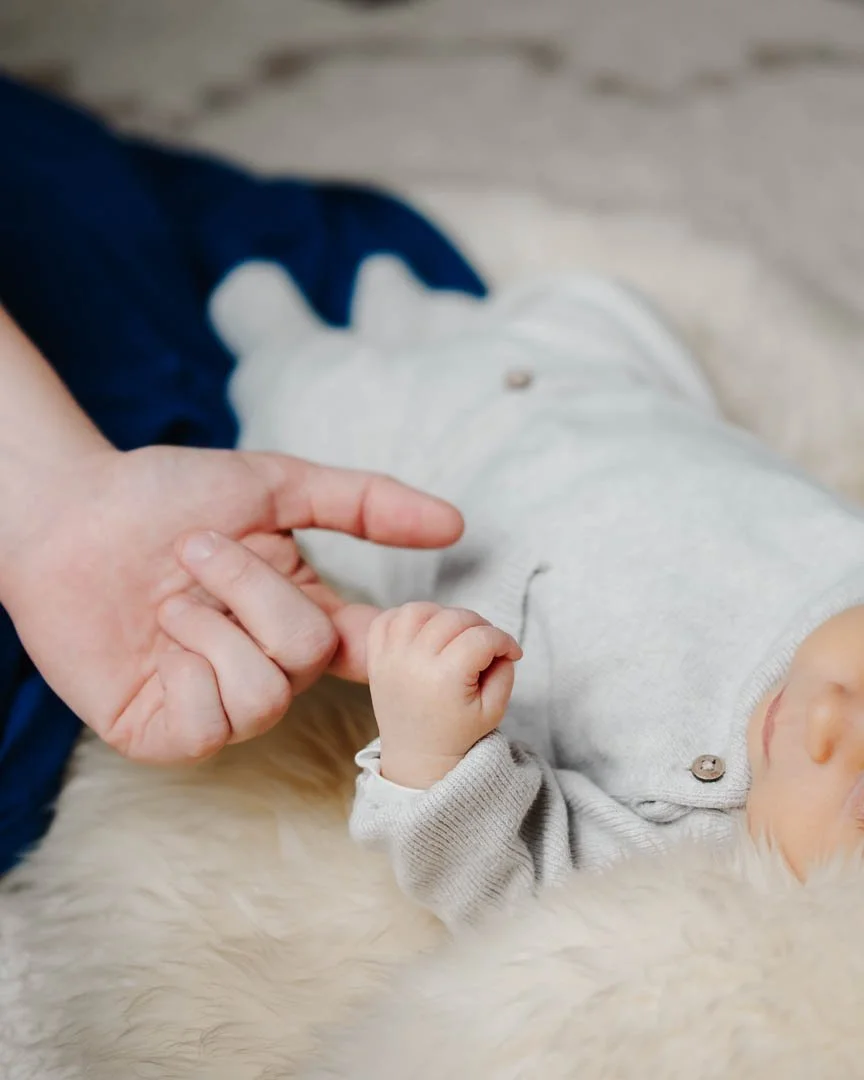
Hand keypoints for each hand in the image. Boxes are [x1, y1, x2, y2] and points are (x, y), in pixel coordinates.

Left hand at [0, 445, 461, 763]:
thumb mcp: (275, 485)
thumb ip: (365, 502)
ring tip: (175, 591)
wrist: (69, 515)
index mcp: (304, 618)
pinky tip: (161, 634)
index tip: (487, 642)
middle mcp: (272, 668)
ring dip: (220, 620)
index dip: (435, 652)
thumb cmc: (166, 496)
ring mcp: (223, 708)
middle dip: (255, 589)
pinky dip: (192, 661)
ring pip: (271, 691)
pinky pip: (220, 719)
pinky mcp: (172, 735)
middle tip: (199, 553)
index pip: (387, 652)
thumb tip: (456, 523)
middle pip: (313, 655)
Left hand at [367, 602, 521, 787]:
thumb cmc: (458, 733)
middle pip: (452, 618)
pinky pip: (386, 620)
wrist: (417, 757)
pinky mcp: (376, 659)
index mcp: (444, 679)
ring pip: (418, 610)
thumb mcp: (494, 709)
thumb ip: (505, 672)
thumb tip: (500, 643)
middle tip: (487, 644)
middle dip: (479, 624)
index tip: (512, 652)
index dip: (504, 640)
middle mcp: (414, 664)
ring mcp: (390, 659)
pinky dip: (406, 617)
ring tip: (456, 632)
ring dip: (443, 614)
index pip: (482, 638)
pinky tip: (425, 629)